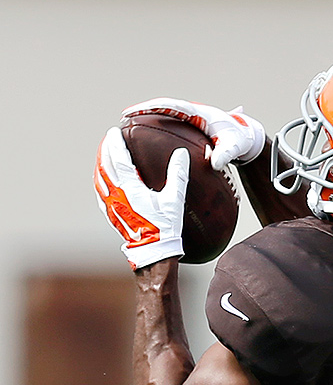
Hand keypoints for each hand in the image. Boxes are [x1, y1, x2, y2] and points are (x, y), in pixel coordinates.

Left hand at [93, 127, 187, 269]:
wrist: (152, 252)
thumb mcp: (174, 200)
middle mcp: (115, 194)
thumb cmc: (164, 227)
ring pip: (99, 178)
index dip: (115, 143)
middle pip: (104, 165)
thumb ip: (177, 175)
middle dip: (105, 150)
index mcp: (129, 188)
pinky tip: (103, 181)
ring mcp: (110, 205)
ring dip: (101, 164)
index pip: (118, 159)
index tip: (114, 131)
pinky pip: (100, 192)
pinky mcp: (110, 214)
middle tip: (108, 139)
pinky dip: (100, 181)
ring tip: (104, 155)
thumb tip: (181, 154)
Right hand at [123, 98, 264, 169]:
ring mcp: (191, 118)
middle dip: (144, 110)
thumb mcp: (233, 148)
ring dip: (149, 118)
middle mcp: (192, 112)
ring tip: (130, 126)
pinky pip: (172, 124)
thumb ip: (224, 155)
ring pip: (166, 114)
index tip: (133, 111)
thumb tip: (215, 164)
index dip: (151, 107)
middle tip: (124, 117)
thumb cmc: (239, 141)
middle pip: (163, 107)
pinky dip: (159, 128)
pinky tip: (148, 139)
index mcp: (199, 112)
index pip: (170, 105)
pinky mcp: (191, 126)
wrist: (246, 138)